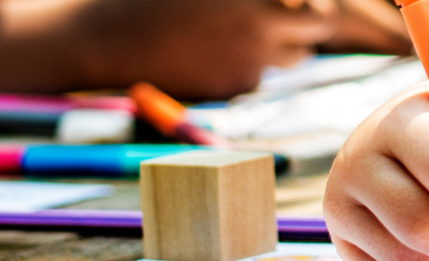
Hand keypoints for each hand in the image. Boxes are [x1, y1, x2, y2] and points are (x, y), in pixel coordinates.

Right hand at [71, 0, 339, 98]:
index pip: (317, 2)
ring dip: (282, 46)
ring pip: (293, 56)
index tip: (300, 3)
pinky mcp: (238, 84)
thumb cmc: (152, 0)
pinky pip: (258, 75)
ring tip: (238, 34)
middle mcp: (261, 19)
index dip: (312, 2)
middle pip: (318, 26)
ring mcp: (252, 54)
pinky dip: (245, 66)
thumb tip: (298, 0)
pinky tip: (209, 55)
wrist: (110, 39)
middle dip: (310, 24)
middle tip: (291, 18)